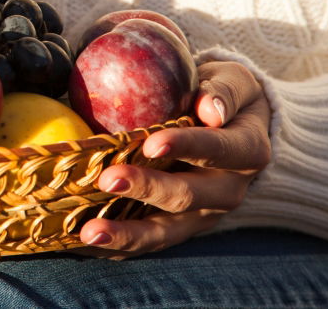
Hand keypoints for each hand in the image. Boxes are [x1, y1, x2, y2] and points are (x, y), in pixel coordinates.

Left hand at [77, 60, 270, 257]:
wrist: (233, 132)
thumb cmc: (221, 95)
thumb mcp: (233, 80)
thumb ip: (223, 91)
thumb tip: (210, 108)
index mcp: (246, 150)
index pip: (218, 149)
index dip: (186, 147)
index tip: (151, 144)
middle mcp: (227, 191)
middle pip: (186, 196)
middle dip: (146, 189)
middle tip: (108, 180)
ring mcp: (202, 216)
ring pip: (165, 232)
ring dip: (126, 234)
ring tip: (90, 232)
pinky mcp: (178, 228)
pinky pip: (146, 242)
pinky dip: (116, 247)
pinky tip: (82, 244)